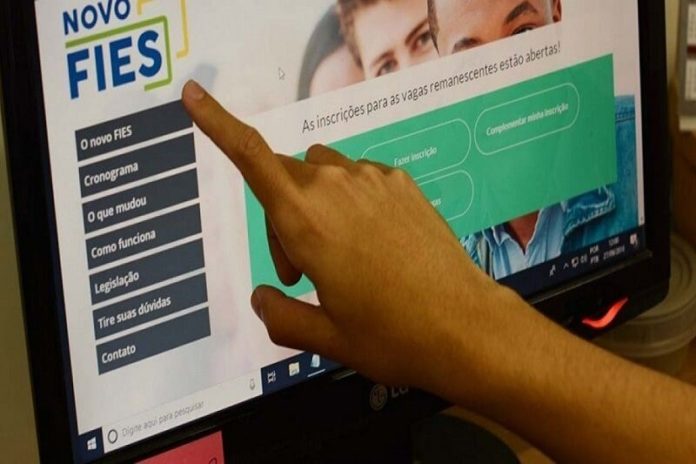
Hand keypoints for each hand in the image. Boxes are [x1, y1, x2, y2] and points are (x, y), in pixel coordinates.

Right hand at [181, 81, 515, 393]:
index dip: (216, 122)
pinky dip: (349, 203)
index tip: (193, 94)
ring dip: (313, 208)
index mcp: (305, 220)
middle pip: (283, 180)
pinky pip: (358, 178)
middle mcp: (336, 187)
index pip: (249, 156)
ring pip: (320, 175)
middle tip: (301, 275)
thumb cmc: (392, 335)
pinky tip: (373, 244)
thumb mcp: (325, 337)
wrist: (465, 327)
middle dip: (279, 220)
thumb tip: (264, 299)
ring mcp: (374, 180)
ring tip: (338, 258)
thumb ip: (281, 316)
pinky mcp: (402, 183)